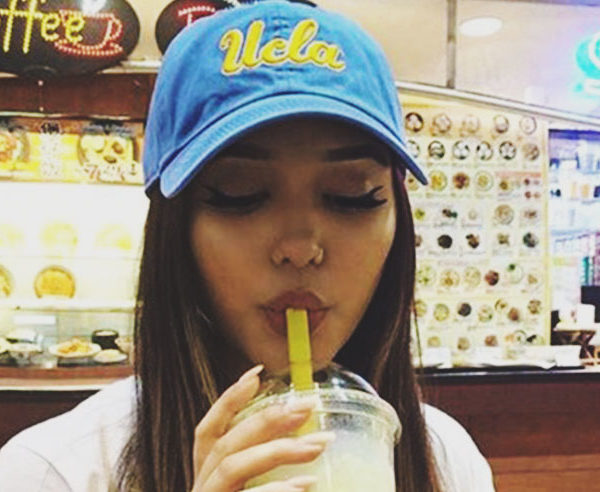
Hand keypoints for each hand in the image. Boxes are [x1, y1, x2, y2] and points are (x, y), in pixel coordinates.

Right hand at [191, 365, 331, 491]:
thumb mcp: (256, 485)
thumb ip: (269, 467)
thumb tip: (312, 443)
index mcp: (208, 477)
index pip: (209, 431)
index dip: (228, 400)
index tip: (256, 373)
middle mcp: (203, 487)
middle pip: (226, 443)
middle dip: (266, 420)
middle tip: (306, 407)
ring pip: (232, 465)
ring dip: (276, 451)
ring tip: (316, 445)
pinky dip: (276, 491)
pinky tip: (306, 484)